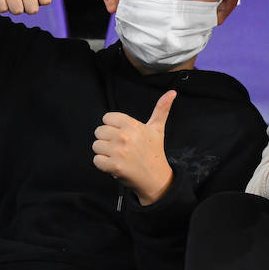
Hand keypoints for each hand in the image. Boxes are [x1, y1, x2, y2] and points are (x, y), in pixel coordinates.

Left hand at [93, 89, 174, 204]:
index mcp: (132, 125)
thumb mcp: (157, 129)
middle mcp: (124, 136)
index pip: (106, 118)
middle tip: (119, 147)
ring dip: (104, 152)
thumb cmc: (154, 152)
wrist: (156, 177)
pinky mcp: (114, 166)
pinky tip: (114, 164)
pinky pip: (96, 160)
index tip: (121, 134)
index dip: (112, 127)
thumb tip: (172, 92)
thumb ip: (161, 109)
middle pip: (99, 131)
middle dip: (107, 140)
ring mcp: (118, 152)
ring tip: (117, 156)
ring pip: (96, 145)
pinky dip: (103, 164)